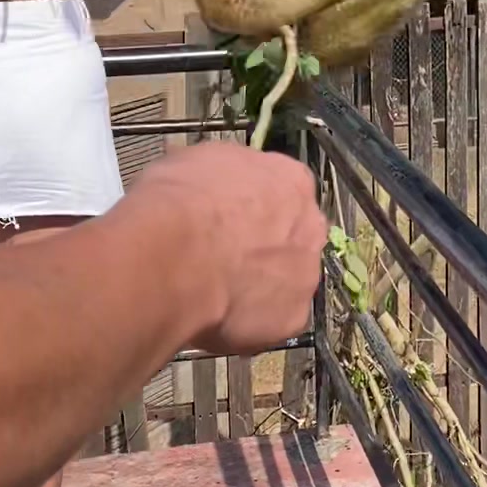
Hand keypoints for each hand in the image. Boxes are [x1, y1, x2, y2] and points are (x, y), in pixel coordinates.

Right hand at [122, 142, 326, 354]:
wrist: (175, 255)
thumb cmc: (181, 201)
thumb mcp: (196, 161)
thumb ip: (224, 178)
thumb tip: (215, 189)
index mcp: (292, 180)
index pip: (284, 191)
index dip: (254, 208)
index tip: (229, 218)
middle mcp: (311, 226)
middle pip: (293, 238)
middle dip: (264, 249)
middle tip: (225, 258)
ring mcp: (306, 275)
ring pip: (286, 283)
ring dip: (259, 288)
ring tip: (216, 294)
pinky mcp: (292, 319)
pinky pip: (271, 323)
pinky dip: (248, 325)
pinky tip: (217, 319)